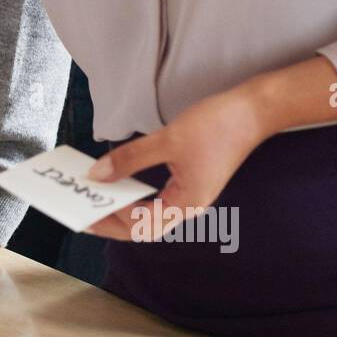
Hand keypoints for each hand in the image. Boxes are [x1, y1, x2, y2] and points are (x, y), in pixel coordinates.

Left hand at [85, 86, 267, 239]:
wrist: (256, 108)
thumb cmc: (219, 124)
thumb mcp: (168, 140)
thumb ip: (130, 159)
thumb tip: (97, 174)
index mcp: (186, 205)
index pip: (138, 227)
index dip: (108, 223)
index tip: (82, 214)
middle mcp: (187, 207)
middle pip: (140, 227)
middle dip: (110, 220)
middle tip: (81, 211)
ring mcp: (188, 197)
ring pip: (146, 214)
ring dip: (119, 208)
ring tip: (93, 198)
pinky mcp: (188, 183)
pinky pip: (153, 199)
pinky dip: (132, 194)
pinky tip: (116, 183)